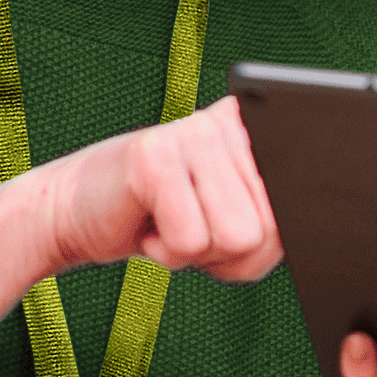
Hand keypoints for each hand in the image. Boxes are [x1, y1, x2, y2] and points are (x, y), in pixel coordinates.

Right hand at [28, 99, 280, 281]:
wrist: (73, 213)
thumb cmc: (160, 222)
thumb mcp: (230, 223)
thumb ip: (273, 225)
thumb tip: (287, 232)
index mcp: (256, 131)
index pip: (303, 206)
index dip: (267, 243)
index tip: (229, 229)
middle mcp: (229, 122)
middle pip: (271, 231)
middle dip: (230, 254)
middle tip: (191, 228)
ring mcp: (191, 132)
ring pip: (239, 237)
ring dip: (199, 253)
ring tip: (171, 222)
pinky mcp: (153, 156)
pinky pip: (191, 243)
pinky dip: (167, 254)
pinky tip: (147, 222)